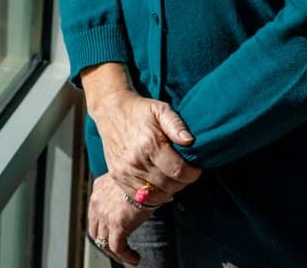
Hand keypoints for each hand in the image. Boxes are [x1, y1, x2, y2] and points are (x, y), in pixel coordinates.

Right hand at [86, 82, 200, 200]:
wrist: (111, 110)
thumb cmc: (139, 110)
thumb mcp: (161, 109)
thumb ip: (176, 125)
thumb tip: (190, 141)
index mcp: (149, 144)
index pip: (178, 170)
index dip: (192, 173)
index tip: (195, 169)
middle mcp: (135, 161)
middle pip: (168, 185)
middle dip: (182, 182)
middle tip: (185, 173)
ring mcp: (124, 171)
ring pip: (156, 194)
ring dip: (169, 190)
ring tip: (172, 179)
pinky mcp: (117, 176)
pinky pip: (139, 197)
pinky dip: (153, 196)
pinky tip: (159, 186)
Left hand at [87, 173, 158, 264]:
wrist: (148, 175)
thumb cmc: (144, 175)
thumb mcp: (129, 179)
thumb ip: (127, 189)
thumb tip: (141, 198)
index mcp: (99, 187)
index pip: (95, 213)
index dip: (103, 226)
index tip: (114, 234)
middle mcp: (97, 201)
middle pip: (95, 230)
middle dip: (106, 243)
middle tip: (119, 250)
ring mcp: (105, 214)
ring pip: (104, 242)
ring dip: (115, 253)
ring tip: (127, 257)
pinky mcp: (117, 224)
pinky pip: (117, 248)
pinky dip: (125, 256)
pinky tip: (134, 258)